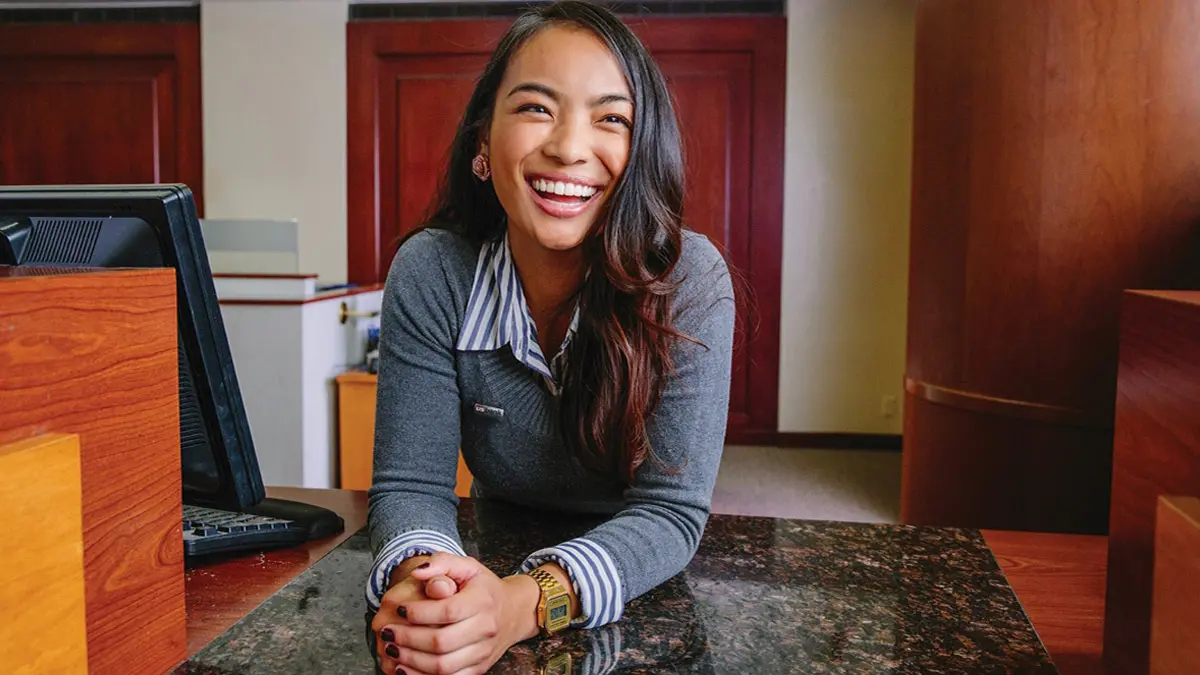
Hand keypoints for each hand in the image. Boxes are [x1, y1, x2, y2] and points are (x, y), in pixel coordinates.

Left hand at [377, 553, 540, 674]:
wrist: (513, 612)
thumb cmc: (483, 588)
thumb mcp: (467, 566)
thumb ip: (442, 563)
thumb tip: (418, 573)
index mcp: (483, 601)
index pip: (447, 611)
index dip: (419, 613)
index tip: (399, 609)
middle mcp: (487, 629)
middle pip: (442, 642)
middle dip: (408, 639)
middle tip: (388, 632)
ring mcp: (484, 652)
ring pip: (443, 666)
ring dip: (411, 661)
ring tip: (392, 649)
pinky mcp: (479, 669)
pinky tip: (405, 666)